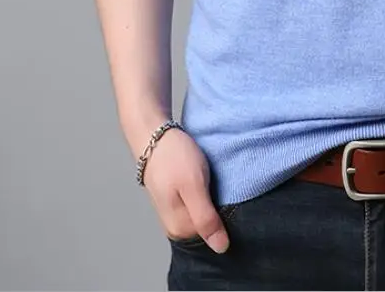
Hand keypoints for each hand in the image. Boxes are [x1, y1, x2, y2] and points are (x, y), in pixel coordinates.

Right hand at [139, 125, 230, 252]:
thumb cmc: (174, 158)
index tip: (231, 197)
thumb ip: (205, 218)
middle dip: (220, 210)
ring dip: (215, 201)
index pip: (215, 235)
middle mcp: (176, 226)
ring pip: (206, 214)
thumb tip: (221, 248)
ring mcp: (176, 212)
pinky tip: (209, 181)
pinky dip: (208, 194)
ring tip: (215, 181)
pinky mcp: (178, 199)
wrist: (154, 135)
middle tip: (223, 187)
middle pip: (209, 226)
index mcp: (180, 229)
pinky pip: (200, 204)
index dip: (227, 217)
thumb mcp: (194, 186)